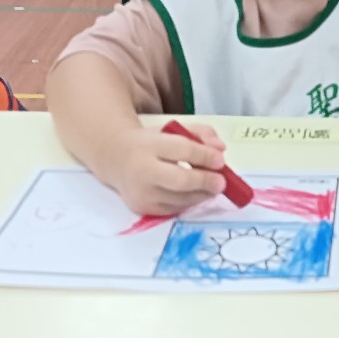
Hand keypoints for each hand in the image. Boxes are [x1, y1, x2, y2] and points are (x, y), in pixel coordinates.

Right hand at [104, 122, 228, 215]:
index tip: (221, 161)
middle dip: (205, 182)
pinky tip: (196, 194)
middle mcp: (142, 170)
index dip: (205, 156)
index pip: (182, 150)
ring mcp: (141, 193)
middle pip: (181, 180)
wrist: (116, 159)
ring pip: (180, 199)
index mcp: (149, 145)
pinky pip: (174, 209)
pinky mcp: (142, 208)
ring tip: (213, 187)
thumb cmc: (151, 143)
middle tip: (222, 182)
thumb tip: (221, 149)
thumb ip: (201, 133)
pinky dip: (189, 202)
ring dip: (202, 194)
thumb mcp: (173, 129)